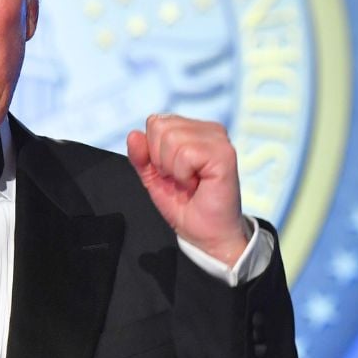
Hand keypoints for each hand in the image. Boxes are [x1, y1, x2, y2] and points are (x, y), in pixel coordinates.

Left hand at [126, 114, 247, 263]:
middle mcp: (209, 130)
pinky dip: (183, 175)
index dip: (153, 152)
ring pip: (171, 138)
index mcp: (194, 130)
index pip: (155, 122)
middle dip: (161, 159)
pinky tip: (197, 183)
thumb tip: (133, 134)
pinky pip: (185, 153)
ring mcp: (219, 140)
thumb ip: (140, 155)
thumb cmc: (187, 206)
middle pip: (160, 126)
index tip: (171, 172)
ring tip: (190, 182)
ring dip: (174, 169)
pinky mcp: (224, 154)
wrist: (208, 235)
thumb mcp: (153, 177)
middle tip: (181, 179)